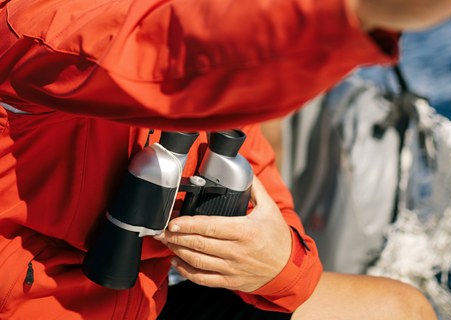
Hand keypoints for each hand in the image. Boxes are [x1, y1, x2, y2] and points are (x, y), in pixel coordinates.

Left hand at [155, 176, 291, 292]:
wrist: (290, 269)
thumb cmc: (278, 237)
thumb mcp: (270, 209)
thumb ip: (255, 188)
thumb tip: (244, 169)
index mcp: (245, 231)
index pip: (211, 227)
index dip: (189, 224)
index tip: (172, 221)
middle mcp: (237, 251)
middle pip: (199, 244)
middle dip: (176, 237)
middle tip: (160, 230)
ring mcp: (232, 269)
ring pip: (198, 262)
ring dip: (178, 252)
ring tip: (166, 242)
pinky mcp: (230, 282)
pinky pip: (203, 279)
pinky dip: (186, 272)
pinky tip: (176, 262)